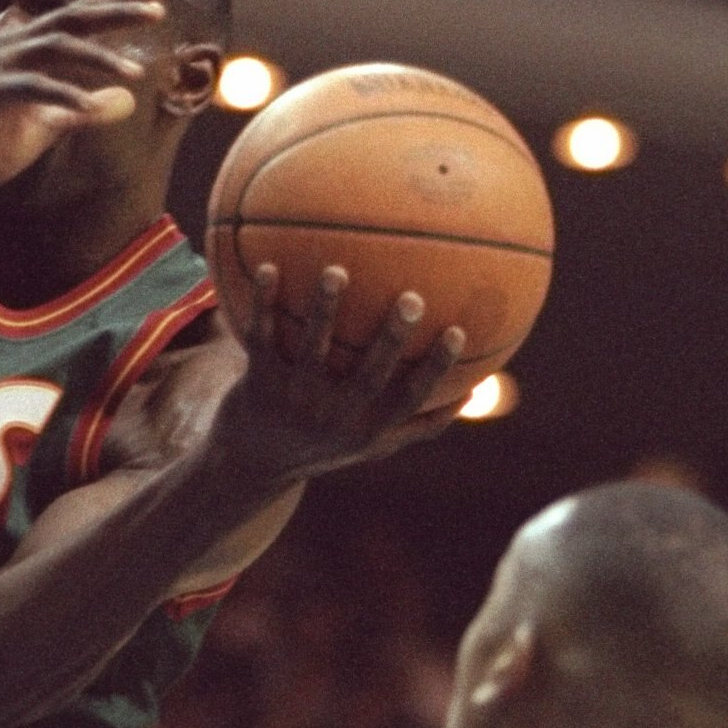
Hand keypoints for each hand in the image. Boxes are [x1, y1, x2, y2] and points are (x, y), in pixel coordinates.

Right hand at [0, 0, 164, 201]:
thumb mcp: (46, 126)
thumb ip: (83, 111)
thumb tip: (128, 100)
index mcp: (29, 50)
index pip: (80, 19)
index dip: (118, 6)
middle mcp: (13, 48)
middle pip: (71, 20)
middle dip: (115, 13)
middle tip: (157, 11)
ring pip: (52, 47)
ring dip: (96, 57)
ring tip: (135, 72)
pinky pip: (28, 89)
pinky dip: (61, 96)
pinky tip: (88, 107)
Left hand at [208, 265, 465, 489]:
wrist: (248, 462)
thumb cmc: (323, 444)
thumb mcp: (374, 444)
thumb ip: (422, 421)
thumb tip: (479, 390)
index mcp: (367, 428)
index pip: (409, 399)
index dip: (435, 369)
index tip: (458, 331)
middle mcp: (333, 417)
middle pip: (368, 378)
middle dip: (390, 340)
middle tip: (411, 298)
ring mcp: (294, 399)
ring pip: (313, 351)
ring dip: (324, 310)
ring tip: (336, 270)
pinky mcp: (257, 382)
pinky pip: (261, 337)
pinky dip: (263, 304)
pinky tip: (269, 265)